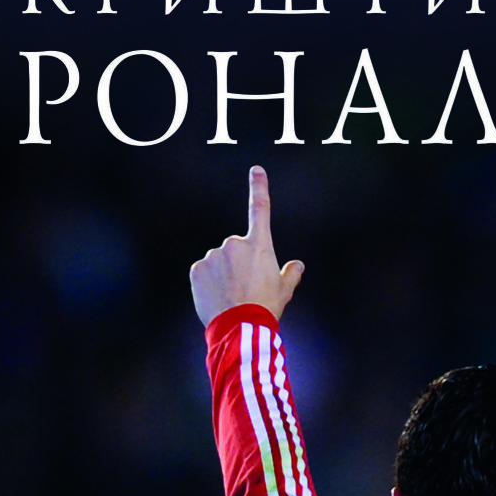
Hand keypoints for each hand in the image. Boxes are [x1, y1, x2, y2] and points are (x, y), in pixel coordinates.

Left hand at [189, 166, 303, 324]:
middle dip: (237, 264)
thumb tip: (298, 265)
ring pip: (217, 262)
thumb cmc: (265, 307)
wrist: (240, 326)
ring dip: (222, 275)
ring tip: (230, 296)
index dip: (259, 188)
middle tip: (244, 288)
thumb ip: (290, 274)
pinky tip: (216, 298)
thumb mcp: (284, 291)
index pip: (260, 210)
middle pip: (235, 249)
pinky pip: (203, 273)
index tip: (256, 170)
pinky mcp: (197, 268)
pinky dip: (208, 283)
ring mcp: (214, 255)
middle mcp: (235, 244)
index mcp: (259, 246)